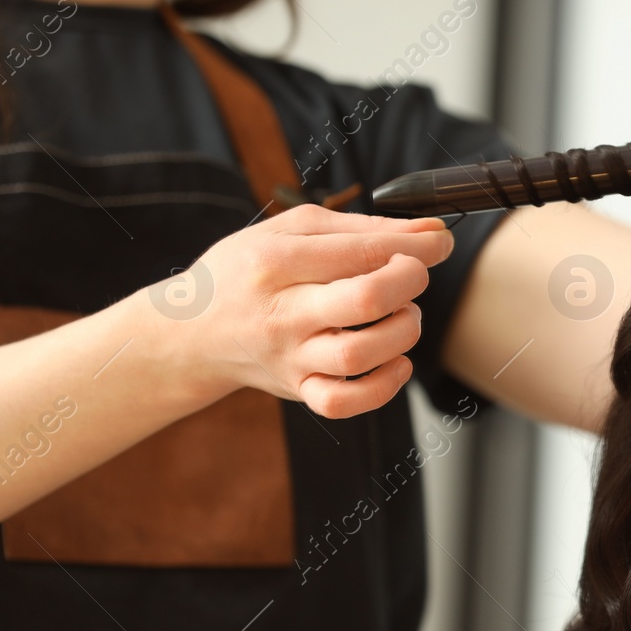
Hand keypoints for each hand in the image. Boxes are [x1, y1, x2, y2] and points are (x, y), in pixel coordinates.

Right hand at [151, 204, 453, 417]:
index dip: (416, 245)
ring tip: (402, 315)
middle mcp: (283, 312)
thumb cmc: (249, 271)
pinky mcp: (298, 389)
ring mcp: (291, 357)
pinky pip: (344, 402)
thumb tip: (430, 230)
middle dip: (410, 282)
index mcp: (277, 261)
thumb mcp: (292, 231)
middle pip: (365, 300)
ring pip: (361, 354)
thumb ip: (362, 228)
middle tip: (413, 275)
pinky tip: (396, 361)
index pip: (362, 251)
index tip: (438, 241)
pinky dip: (384, 385)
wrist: (193, 331)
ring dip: (403, 331)